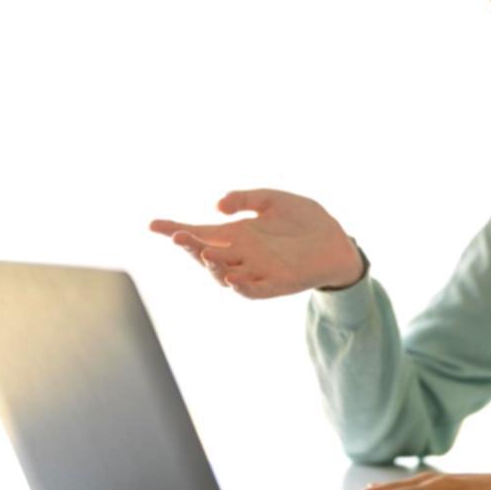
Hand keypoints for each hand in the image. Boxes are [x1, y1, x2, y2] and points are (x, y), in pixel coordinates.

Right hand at [148, 189, 364, 299]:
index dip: (176, 230)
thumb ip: (246, 199)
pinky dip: (242, 287)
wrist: (337, 242)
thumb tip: (216, 205)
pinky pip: (254, 290)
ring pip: (225, 275)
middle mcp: (241, 256)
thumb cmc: (305, 220)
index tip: (153, 224)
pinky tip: (233, 279)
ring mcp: (257, 272)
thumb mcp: (273, 200)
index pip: (200, 233)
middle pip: (206, 255)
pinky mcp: (276, 284)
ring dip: (212, 266)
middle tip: (179, 236)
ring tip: (202, 252)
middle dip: (190, 247)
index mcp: (237, 235)